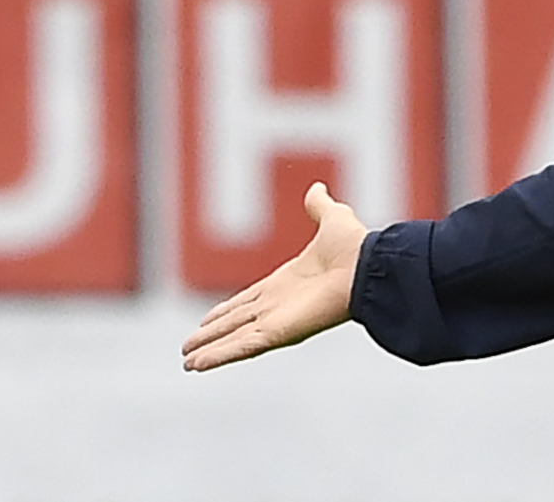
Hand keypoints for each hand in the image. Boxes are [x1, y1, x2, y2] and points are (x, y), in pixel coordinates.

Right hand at [181, 182, 368, 371]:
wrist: (366, 266)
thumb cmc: (354, 246)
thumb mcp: (332, 218)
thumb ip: (319, 206)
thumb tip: (317, 188)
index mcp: (284, 283)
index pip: (247, 300)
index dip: (226, 310)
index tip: (207, 318)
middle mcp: (277, 305)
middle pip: (235, 322)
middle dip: (212, 334)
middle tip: (188, 346)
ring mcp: (276, 321)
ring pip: (233, 338)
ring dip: (209, 350)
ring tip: (187, 362)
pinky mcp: (277, 334)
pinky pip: (240, 347)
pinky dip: (218, 356)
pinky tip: (196, 365)